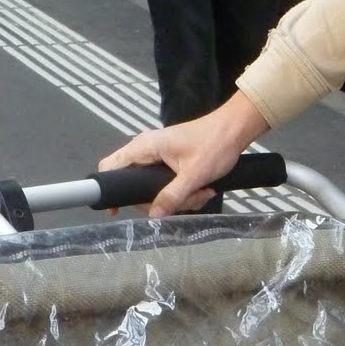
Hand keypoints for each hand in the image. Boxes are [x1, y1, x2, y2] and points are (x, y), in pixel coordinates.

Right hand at [97, 92, 269, 217]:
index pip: (111, 166)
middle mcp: (148, 151)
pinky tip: (205, 189)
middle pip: (138, 186)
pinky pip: (171, 186)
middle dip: (164, 200)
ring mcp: (160, 158)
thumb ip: (172, 196)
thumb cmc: (215, 144)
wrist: (235, 129)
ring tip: (202, 192)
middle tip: (186, 200)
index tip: (116, 210)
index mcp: (145, 147)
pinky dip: (188, 193)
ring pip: (159, 190)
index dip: (109, 188)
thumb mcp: (194, 174)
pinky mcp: (172, 164)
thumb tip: (153, 216)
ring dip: (182, 198)